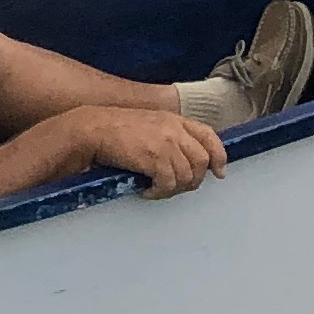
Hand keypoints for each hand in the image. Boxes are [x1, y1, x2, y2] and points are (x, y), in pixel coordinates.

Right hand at [78, 105, 226, 199]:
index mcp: (175, 119)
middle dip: (193, 180)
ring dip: (172, 189)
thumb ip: (171, 137)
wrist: (94, 129)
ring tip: (155, 188)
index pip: (208, 136)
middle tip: (174, 186)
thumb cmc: (116, 129)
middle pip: (202, 161)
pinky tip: (145, 190)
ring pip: (187, 177)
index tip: (219, 172)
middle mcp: (174, 129)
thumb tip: (187, 163)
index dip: (219, 156)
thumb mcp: (150, 125)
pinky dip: (158, 193)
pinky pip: (169, 184)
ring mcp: (166, 143)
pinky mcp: (155, 157)